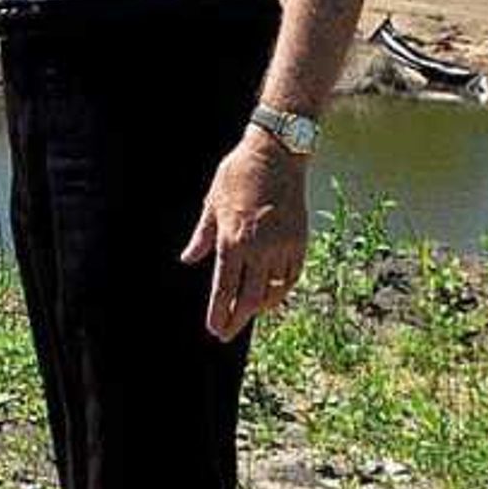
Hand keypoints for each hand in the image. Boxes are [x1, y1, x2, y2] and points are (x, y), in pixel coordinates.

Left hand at [181, 130, 309, 341]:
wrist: (276, 155)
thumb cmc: (238, 175)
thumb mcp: (211, 203)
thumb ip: (201, 236)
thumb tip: (188, 259)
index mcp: (231, 240)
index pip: (224, 288)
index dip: (219, 313)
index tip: (214, 330)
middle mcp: (258, 248)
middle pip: (249, 298)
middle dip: (236, 320)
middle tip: (226, 333)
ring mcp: (282, 246)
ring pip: (272, 291)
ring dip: (258, 308)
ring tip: (246, 315)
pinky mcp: (299, 241)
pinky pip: (291, 276)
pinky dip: (281, 291)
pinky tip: (271, 296)